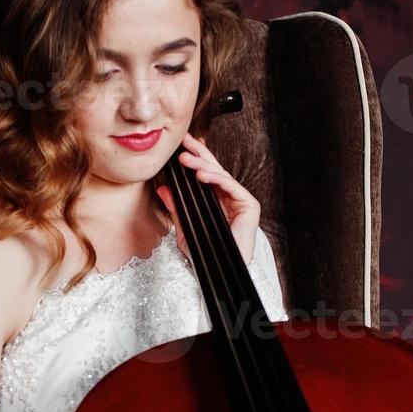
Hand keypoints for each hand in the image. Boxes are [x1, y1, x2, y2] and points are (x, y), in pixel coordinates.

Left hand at [154, 131, 260, 266]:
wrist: (221, 270)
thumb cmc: (206, 253)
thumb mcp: (185, 228)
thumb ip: (176, 208)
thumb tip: (163, 189)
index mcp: (215, 200)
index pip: (204, 175)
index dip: (195, 159)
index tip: (180, 147)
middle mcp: (228, 197)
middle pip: (213, 169)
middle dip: (198, 154)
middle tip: (184, 141)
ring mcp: (239, 199)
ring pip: (220, 175)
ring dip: (201, 165)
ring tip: (184, 159)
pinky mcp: (249, 204)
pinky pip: (230, 186)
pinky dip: (215, 179)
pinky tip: (201, 175)